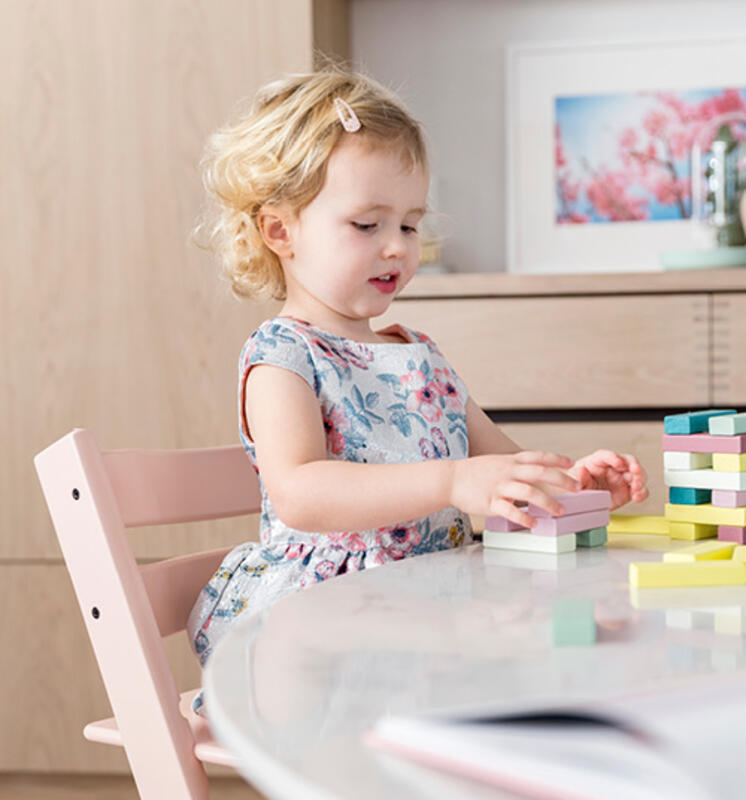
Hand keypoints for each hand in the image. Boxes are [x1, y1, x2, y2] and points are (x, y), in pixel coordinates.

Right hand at [449, 451, 580, 527]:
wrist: (449, 479)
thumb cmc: (473, 473)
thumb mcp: (496, 463)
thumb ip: (514, 467)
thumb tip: (534, 473)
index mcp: (509, 461)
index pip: (537, 456)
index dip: (556, 458)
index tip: (571, 463)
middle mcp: (507, 472)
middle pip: (540, 472)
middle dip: (562, 480)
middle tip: (577, 488)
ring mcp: (499, 487)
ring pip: (529, 492)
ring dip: (548, 502)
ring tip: (561, 512)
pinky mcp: (490, 503)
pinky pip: (510, 511)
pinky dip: (524, 518)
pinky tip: (534, 524)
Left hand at [569, 449, 647, 509]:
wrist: (580, 499)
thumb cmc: (577, 484)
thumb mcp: (573, 480)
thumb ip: (578, 477)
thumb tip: (582, 470)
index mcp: (598, 461)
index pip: (606, 456)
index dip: (613, 457)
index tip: (618, 463)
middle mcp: (613, 468)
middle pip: (628, 461)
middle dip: (634, 465)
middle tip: (635, 471)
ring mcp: (622, 479)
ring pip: (637, 474)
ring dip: (640, 479)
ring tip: (636, 487)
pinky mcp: (627, 491)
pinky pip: (639, 491)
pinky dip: (641, 493)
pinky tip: (637, 497)